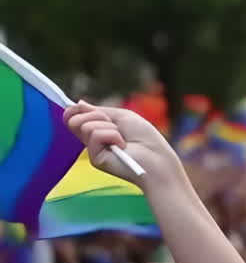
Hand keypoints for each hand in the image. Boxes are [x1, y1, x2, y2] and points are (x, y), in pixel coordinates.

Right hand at [64, 102, 182, 189]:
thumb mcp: (123, 117)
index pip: (74, 119)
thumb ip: (99, 111)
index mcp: (99, 130)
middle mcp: (93, 141)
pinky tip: (122, 146)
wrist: (156, 158)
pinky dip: (112, 135)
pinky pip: (95, 135)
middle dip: (95, 115)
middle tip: (114, 124)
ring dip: (108, 127)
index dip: (73, 111)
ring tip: (123, 138)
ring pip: (86, 126)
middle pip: (75, 121)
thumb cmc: (145, 138)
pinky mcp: (95, 159)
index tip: (78, 106)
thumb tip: (78, 103)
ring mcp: (94, 150)